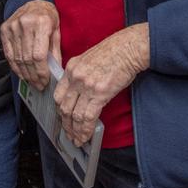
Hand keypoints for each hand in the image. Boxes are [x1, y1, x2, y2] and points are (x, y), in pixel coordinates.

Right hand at [0, 0, 60, 90]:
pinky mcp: (4, 29)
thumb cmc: (48, 17)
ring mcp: (12, 26)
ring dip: (25, 74)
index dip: (41, 72)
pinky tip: (22, 74)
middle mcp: (25, 24)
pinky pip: (9, 54)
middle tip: (39, 86)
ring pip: (17, 58)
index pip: (39, 55)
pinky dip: (15, 67)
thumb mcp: (57, 31)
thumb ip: (55, 52)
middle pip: (27, 59)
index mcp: (42, 23)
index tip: (45, 82)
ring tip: (32, 82)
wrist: (33, 0)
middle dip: (34, 76)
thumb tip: (54, 73)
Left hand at [53, 24, 148, 146]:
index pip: (58, 95)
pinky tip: (86, 136)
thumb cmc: (115, 51)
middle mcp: (76, 77)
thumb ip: (81, 74)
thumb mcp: (90, 58)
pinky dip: (86, 130)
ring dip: (75, 131)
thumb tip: (80, 93)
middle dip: (66, 125)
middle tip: (69, 134)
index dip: (59, 111)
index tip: (63, 119)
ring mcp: (86, 86)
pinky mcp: (99, 93)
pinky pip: (88, 117)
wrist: (130, 47)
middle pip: (64, 107)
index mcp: (71, 68)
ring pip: (75, 115)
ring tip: (78, 139)